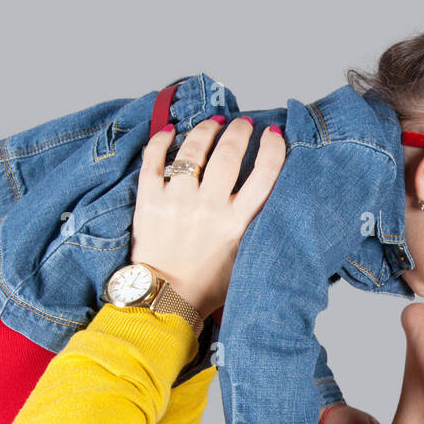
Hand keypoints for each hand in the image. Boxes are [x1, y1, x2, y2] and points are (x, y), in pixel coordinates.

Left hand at [130, 117, 285, 316]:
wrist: (166, 300)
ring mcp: (177, 201)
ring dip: (206, 130)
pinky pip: (154, 159)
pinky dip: (162, 141)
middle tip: (243, 124)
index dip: (273, 148)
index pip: (263, 174)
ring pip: (193, 150)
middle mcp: (209, 207)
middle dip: (239, 131)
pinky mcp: (150, 201)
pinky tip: (170, 131)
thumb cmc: (206, 285)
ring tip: (213, 124)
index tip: (273, 134)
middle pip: (229, 153)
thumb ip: (253, 227)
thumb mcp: (243, 258)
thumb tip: (264, 194)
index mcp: (236, 223)